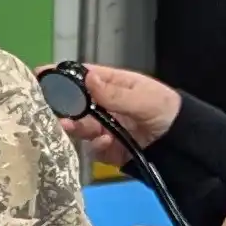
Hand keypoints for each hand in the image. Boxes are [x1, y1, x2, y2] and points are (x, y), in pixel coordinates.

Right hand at [52, 62, 184, 165]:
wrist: (185, 147)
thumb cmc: (167, 112)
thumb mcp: (144, 99)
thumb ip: (115, 93)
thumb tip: (87, 77)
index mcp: (112, 85)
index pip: (82, 77)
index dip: (61, 75)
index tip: (40, 75)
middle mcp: (103, 105)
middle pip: (74, 104)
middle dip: (62, 106)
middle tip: (47, 109)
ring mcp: (104, 128)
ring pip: (79, 127)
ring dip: (74, 127)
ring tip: (70, 127)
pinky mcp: (108, 149)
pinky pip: (93, 148)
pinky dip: (97, 147)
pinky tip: (107, 143)